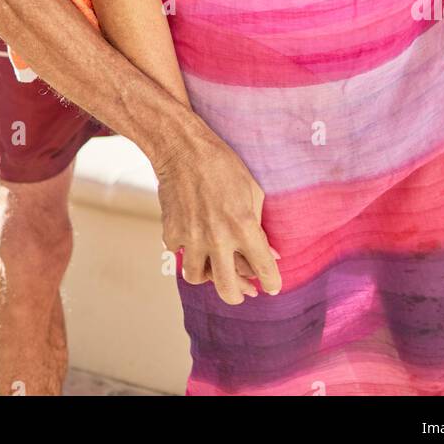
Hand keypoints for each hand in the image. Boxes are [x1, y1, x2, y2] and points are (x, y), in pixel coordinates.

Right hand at [154, 124, 281, 305]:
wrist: (182, 148)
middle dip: (239, 295)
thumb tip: (269, 253)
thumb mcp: (252, 190)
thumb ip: (260, 225)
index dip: (272, 283)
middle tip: (244, 291)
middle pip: (228, 290)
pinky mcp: (171, 233)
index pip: (263, 269)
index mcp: (243, 226)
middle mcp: (217, 238)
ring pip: (197, 278)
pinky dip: (186, 252)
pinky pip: (179, 255)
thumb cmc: (222, 164)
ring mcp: (191, 238)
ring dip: (208, 275)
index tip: (272, 287)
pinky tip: (194, 240)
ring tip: (215, 266)